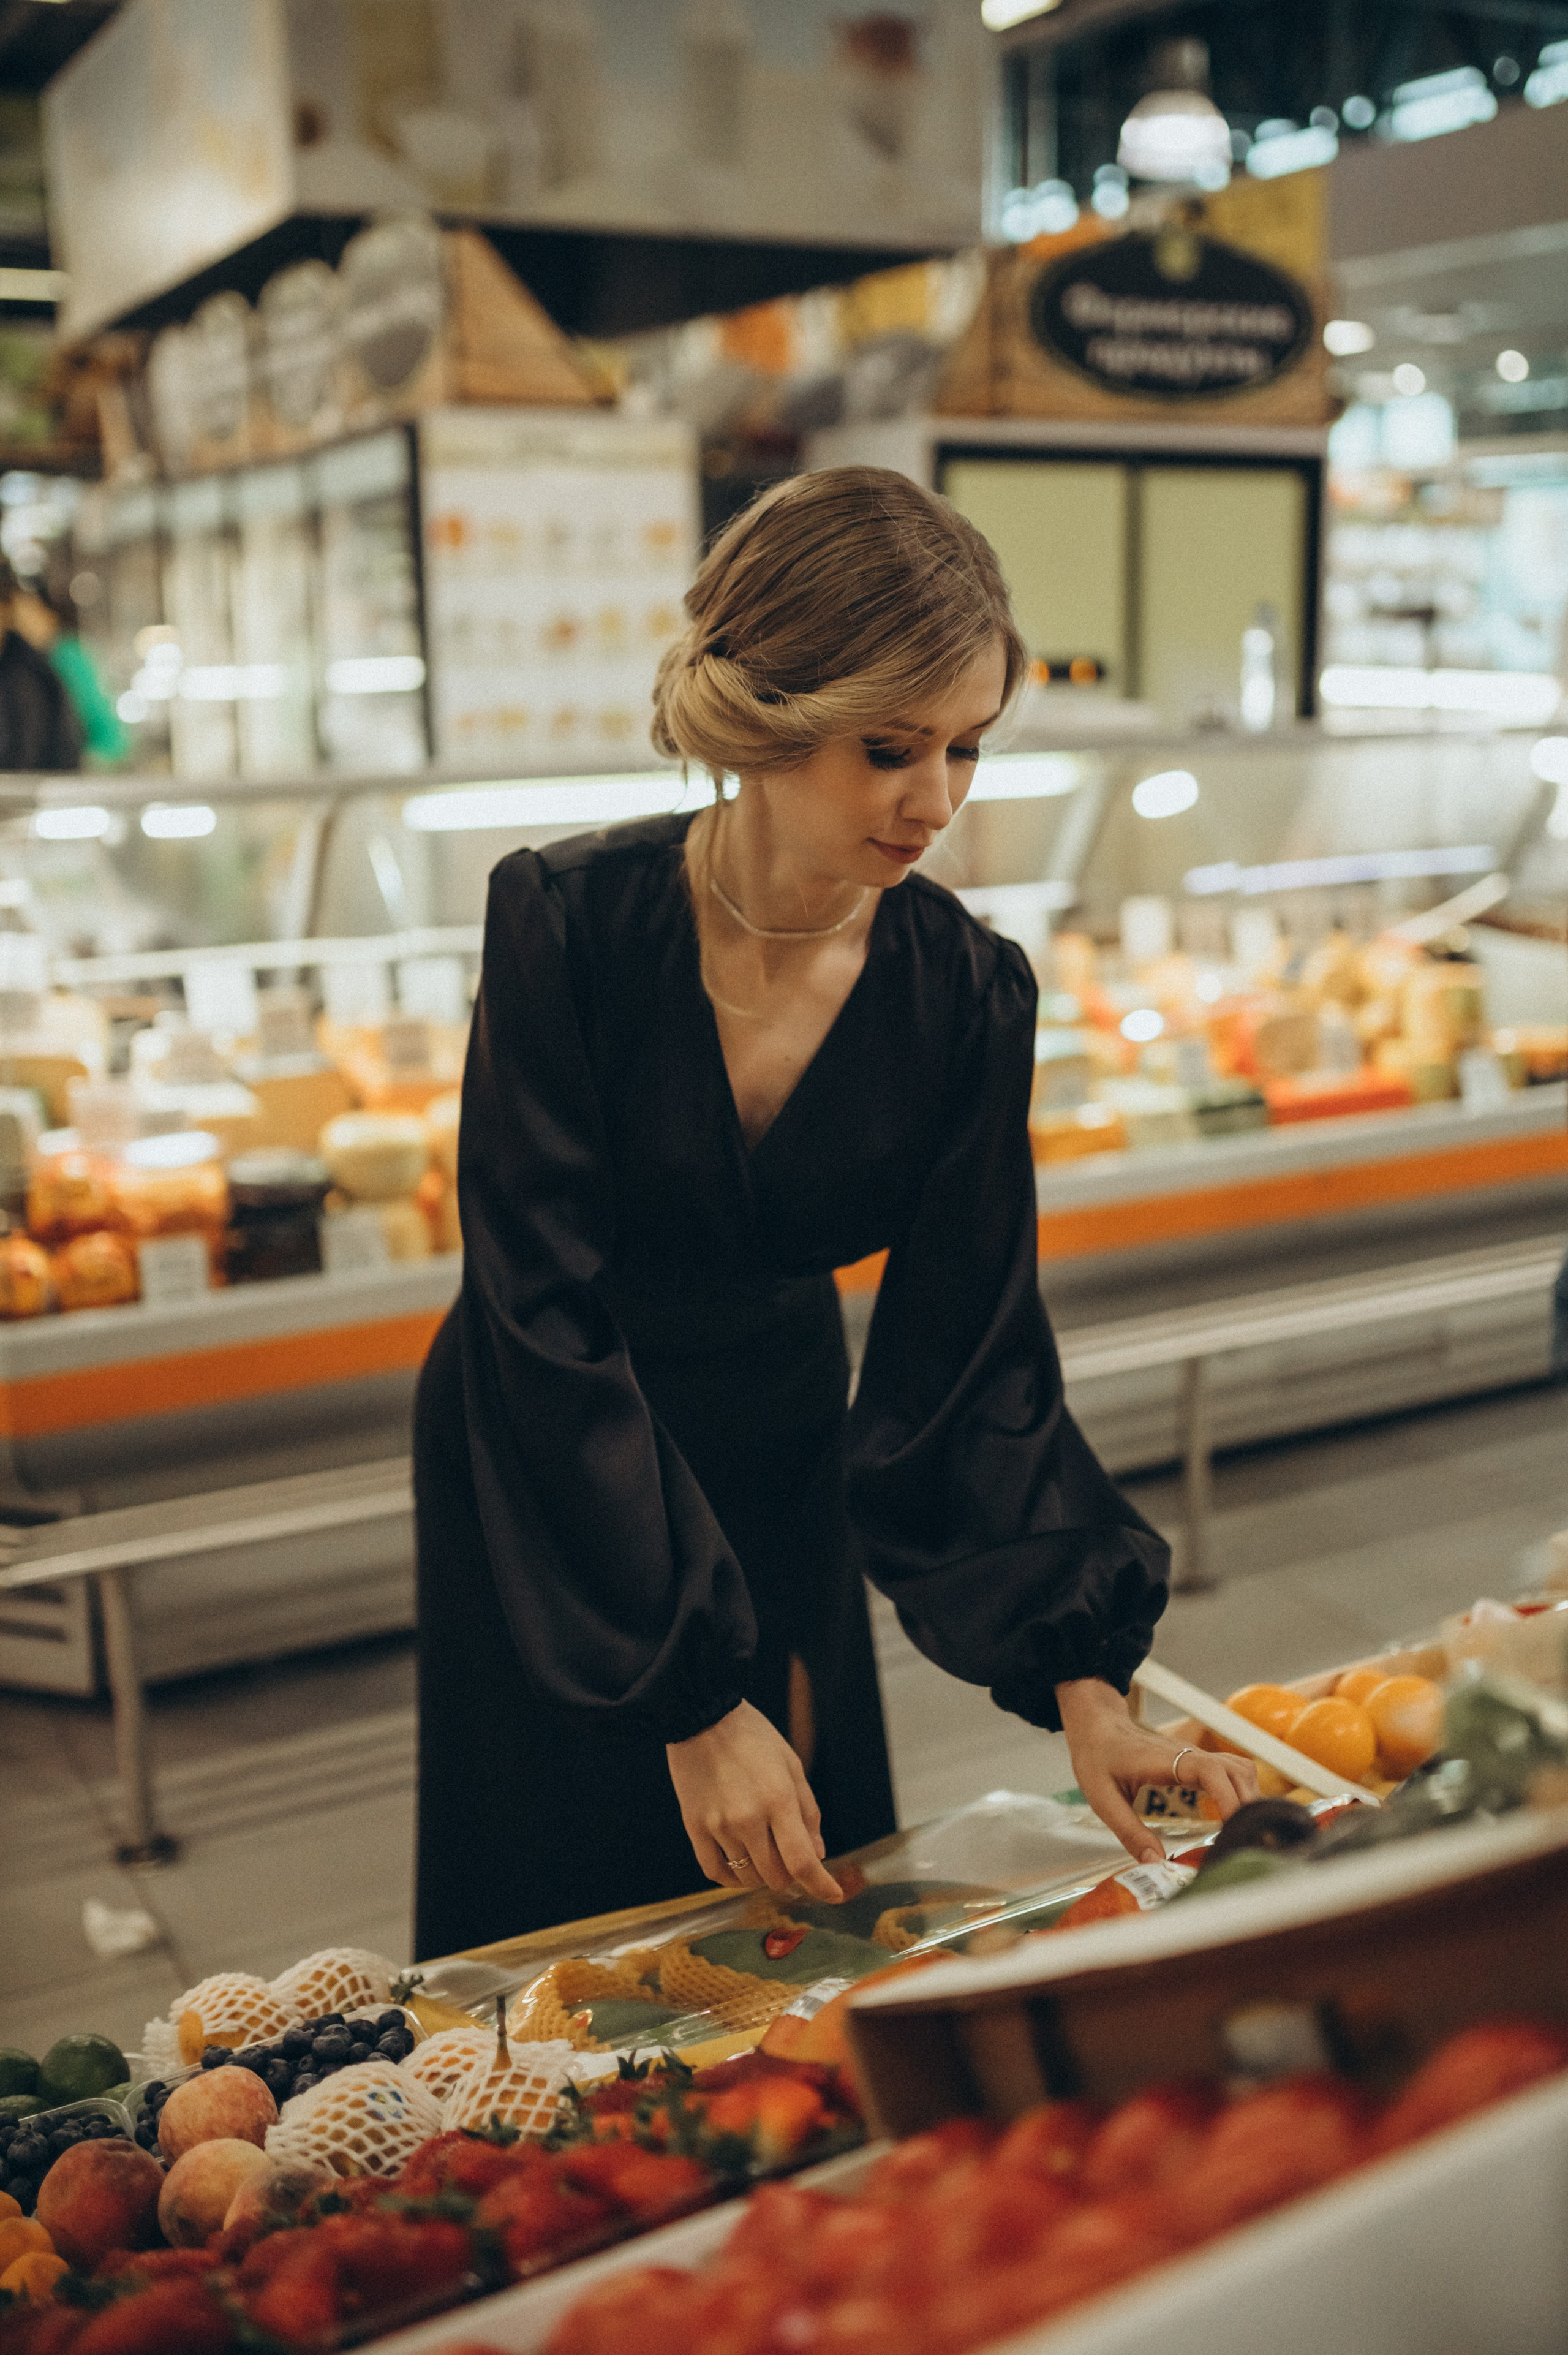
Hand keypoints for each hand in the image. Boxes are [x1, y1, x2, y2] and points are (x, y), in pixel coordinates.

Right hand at [667, 1700, 842, 1902]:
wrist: (701, 1717)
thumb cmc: (753, 1737)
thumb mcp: (792, 1765)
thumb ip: (808, 1812)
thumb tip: (818, 1853)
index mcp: (778, 1800)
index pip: (803, 1862)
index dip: (821, 1886)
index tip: (833, 1895)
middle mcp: (748, 1818)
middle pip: (776, 1876)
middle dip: (790, 1876)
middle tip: (790, 1858)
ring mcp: (719, 1825)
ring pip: (747, 1877)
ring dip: (762, 1875)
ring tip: (764, 1855)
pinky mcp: (694, 1827)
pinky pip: (714, 1871)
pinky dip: (731, 1879)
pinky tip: (740, 1868)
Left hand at [1056, 1677, 1258, 1864]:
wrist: (1097, 1727)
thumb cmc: (1098, 1758)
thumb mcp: (1103, 1798)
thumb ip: (1129, 1831)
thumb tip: (1156, 1864)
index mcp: (1164, 1760)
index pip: (1210, 1770)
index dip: (1228, 1797)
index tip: (1234, 1825)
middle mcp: (1186, 1755)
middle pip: (1236, 1769)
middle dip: (1247, 1803)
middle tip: (1242, 1839)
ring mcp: (1194, 1756)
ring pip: (1238, 1768)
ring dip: (1247, 1796)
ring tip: (1241, 1831)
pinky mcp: (1196, 1762)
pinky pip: (1230, 1771)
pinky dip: (1240, 1791)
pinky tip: (1233, 1817)